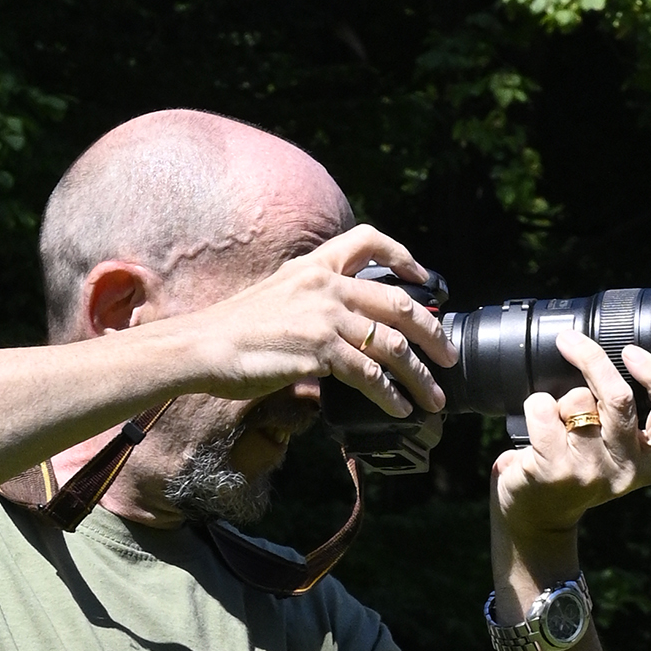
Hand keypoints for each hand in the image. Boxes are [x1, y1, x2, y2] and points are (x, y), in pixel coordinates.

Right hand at [180, 224, 457, 416]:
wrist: (201, 346)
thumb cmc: (233, 329)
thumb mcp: (277, 296)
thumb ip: (314, 301)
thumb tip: (346, 330)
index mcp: (315, 266)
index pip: (369, 241)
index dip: (404, 256)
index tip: (427, 279)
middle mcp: (325, 284)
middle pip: (399, 303)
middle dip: (433, 334)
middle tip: (449, 356)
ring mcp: (324, 316)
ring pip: (392, 345)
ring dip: (419, 377)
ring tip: (433, 398)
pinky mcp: (319, 349)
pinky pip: (369, 374)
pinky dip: (390, 395)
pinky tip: (399, 409)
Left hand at [491, 330, 650, 541]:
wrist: (537, 516)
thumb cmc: (575, 471)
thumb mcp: (614, 449)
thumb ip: (622, 416)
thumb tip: (612, 356)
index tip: (631, 352)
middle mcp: (627, 469)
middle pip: (619, 397)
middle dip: (592, 359)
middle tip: (570, 342)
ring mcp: (591, 472)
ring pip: (578, 400)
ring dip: (559, 397)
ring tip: (553, 417)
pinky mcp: (555, 471)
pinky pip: (543, 410)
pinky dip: (535, 405)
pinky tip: (534, 423)